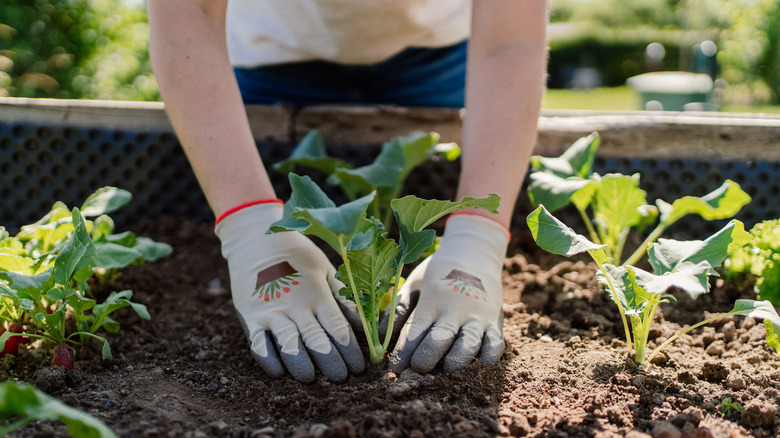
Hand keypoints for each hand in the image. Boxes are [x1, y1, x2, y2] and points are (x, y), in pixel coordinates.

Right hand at [215, 201, 364, 382]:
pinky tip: (279, 372)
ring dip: (302, 366)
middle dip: (331, 364)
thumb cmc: (296, 253)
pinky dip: (269, 360)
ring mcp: (271, 311)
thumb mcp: (325, 269)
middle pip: (317, 341)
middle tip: (341, 379)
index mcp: (317, 293)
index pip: (338, 328)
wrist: (254, 236)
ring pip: (289, 346)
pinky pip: (258, 344)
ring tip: (311, 379)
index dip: (350, 351)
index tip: (360, 367)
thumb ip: (344, 296)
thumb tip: (367, 321)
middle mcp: (295, 305)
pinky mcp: (249, 315)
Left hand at [389, 213, 507, 373]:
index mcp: (431, 300)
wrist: (475, 251)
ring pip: (468, 344)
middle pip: (439, 341)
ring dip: (456, 361)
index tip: (395, 370)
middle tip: (418, 369)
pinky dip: (489, 356)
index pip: (414, 333)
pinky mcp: (494, 320)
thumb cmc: (438, 271)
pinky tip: (480, 363)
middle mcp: (454, 309)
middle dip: (426, 360)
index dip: (403, 354)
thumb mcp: (414, 283)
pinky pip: (496, 342)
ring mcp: (477, 316)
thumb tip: (380, 336)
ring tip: (446, 369)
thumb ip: (398, 309)